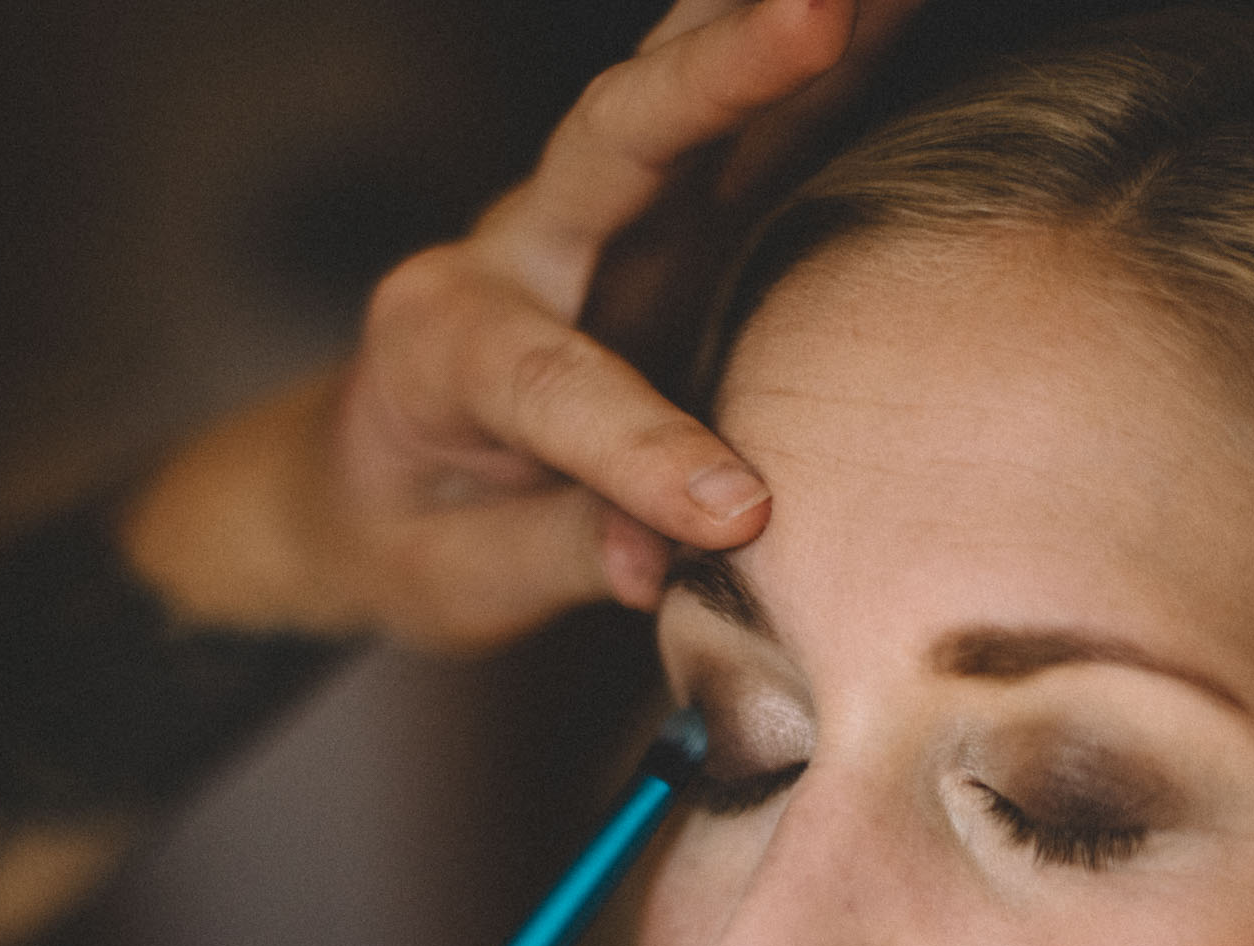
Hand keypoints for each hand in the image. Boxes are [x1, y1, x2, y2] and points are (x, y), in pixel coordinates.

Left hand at [123, 0, 915, 649]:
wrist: (369, 476)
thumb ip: (559, 554)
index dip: (642, 447)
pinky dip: (822, 61)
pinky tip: (885, 6)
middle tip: (814, 9)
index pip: (549, 379)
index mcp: (441, 344)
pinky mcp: (669, 218)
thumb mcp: (452, 580)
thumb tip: (668, 559)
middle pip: (615, 140)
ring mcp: (598, 217)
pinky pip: (753, 124)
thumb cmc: (410, 533)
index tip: (741, 514)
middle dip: (713, 75)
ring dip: (765, 24)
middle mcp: (518, 245)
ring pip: (682, 94)